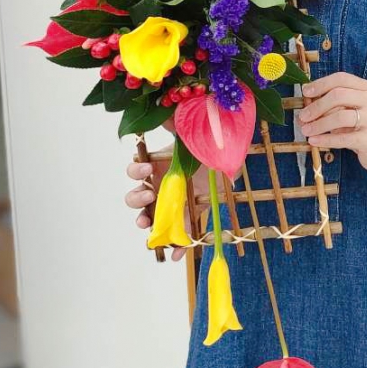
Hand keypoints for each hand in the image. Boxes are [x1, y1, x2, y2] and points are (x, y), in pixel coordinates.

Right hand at [123, 116, 210, 260]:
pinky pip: (177, 238)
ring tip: (149, 224)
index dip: (136, 171)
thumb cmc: (210, 150)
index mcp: (159, 166)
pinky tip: (177, 254)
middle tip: (150, 194)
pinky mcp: (188, 220)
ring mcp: (172, 205)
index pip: (135, 171)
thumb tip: (166, 112)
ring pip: (148, 218)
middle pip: (134, 198)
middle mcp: (160, 187)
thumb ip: (179, 126)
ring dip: (145, 222)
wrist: (232, 166)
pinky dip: (176, 248)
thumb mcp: (196, 136)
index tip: (147, 168)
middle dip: (136, 198)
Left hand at [296, 73, 366, 175]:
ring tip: (306, 130)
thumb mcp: (351, 110)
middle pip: (339, 95)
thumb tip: (305, 108)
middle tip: (302, 117)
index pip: (342, 78)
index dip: (321, 84)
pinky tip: (314, 141)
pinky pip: (344, 138)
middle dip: (317, 106)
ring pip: (341, 116)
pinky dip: (325, 139)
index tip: (305, 93)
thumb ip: (332, 105)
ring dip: (319, 124)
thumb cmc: (363, 127)